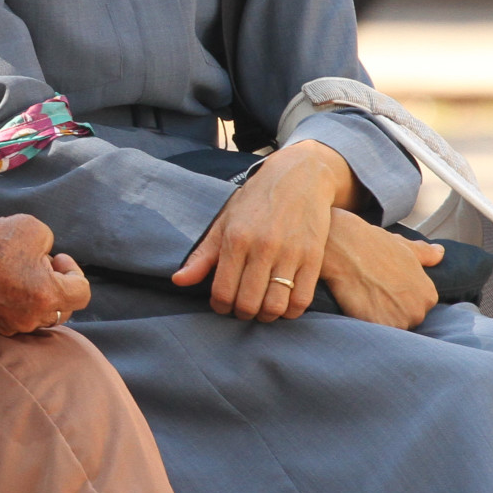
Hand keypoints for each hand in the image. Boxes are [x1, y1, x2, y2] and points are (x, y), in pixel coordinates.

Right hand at [0, 214, 89, 335]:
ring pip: (39, 315)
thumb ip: (52, 247)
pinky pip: (17, 318)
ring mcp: (11, 325)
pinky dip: (18, 304)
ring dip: (38, 296)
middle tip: (40, 264)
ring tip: (20, 273)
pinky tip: (4, 283)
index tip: (57, 257)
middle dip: (58, 286)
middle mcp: (32, 317)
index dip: (74, 271)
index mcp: (48, 295)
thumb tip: (49, 261)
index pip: (82, 293)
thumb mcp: (36, 229)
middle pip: (63, 309)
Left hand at [170, 140, 353, 320]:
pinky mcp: (313, 257)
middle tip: (242, 308)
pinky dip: (290, 311)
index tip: (222, 304)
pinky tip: (283, 304)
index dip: (220, 306)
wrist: (299, 177)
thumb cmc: (255, 201)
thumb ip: (202, 255)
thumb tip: (178, 281)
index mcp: (236, 239)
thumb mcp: (225, 222)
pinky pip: (302, 300)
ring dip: (266, 315)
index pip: (222, 291)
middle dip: (242, 313)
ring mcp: (290, 252)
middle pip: (248, 303)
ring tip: (262, 308)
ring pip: (275, 306)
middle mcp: (263, 247)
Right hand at [318, 209, 441, 328]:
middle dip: (392, 312)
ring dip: (379, 320)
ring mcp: (398, 322)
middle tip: (375, 295)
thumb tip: (439, 252)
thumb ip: (425, 254)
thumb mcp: (405, 247)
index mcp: (428, 295)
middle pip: (405, 321)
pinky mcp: (377, 328)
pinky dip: (365, 323)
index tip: (387, 291)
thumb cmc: (374, 246)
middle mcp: (418, 311)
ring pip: (390, 329)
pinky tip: (358, 307)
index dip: (400, 300)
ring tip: (365, 301)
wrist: (346, 250)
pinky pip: (373, 333)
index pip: (418, 308)